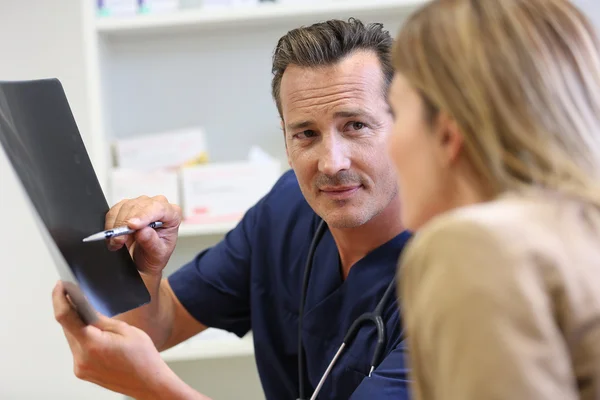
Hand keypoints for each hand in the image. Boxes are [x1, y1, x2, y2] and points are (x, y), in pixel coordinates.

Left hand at [52, 281, 182, 398]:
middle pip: (67, 327)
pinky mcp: (82, 371)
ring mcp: (80, 367)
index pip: (65, 316)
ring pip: (71, 337)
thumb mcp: (126, 330)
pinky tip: (94, 333)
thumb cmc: (143, 357)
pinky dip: (82, 337)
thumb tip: (83, 307)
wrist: (149, 383)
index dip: (59, 298)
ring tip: (90, 315)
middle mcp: (82, 357)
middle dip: (71, 310)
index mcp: (92, 344)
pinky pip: (77, 349)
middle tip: (77, 295)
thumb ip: (100, 319)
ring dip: (77, 324)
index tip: (60, 285)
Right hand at [106, 195, 181, 275]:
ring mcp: (142, 204)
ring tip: (118, 243)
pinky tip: (114, 236)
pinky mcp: (127, 207)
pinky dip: (111, 224)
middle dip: (126, 223)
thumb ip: (152, 242)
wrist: (144, 261)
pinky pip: (115, 210)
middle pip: (140, 206)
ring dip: (117, 226)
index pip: (159, 208)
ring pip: (125, 207)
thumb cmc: (155, 256)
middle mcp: (159, 206)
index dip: (144, 215)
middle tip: (120, 241)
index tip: (132, 226)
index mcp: (173, 215)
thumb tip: (143, 231)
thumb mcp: (157, 254)